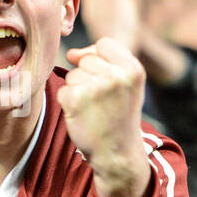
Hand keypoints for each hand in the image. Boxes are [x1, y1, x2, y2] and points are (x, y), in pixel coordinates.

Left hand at [62, 38, 150, 196]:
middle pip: (86, 59)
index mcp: (133, 69)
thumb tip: (71, 53)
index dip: (100, 58)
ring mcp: (95, 88)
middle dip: (88, 76)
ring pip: (72, 75)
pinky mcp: (75, 100)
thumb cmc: (120, 116)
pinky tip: (83, 115)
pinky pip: (63, 90)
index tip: (106, 79)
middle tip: (102, 100)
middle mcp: (115, 76)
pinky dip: (68, 103)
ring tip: (94, 108)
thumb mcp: (126, 84)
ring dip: (78, 90)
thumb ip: (105, 61)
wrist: (118, 152)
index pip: (104, 43)